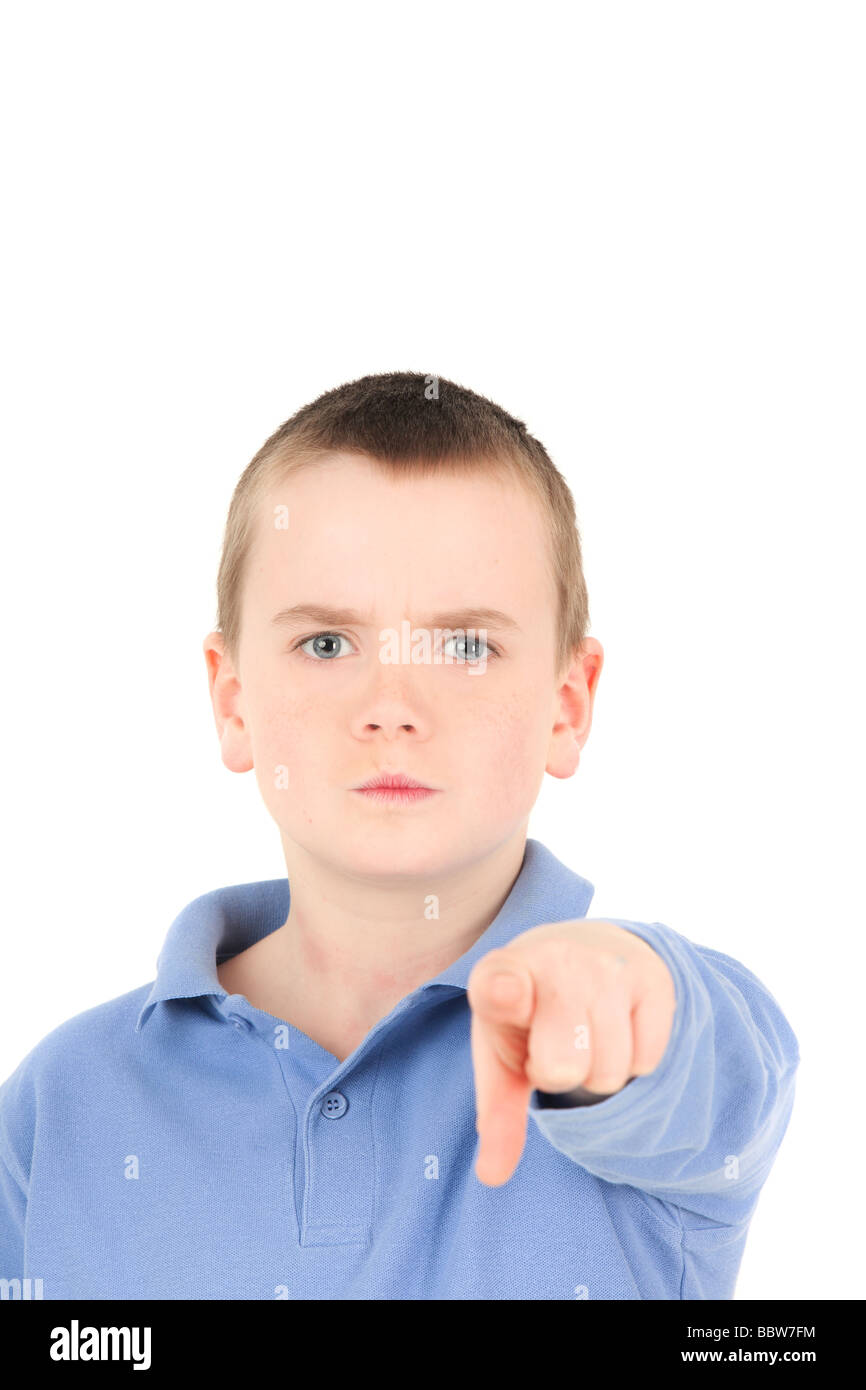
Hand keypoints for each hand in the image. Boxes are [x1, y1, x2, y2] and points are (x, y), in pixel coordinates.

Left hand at [466, 918, 675, 1185]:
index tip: (505, 994)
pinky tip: (618, 1026)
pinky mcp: (651, 977)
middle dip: (558, 1074)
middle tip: (553, 1046)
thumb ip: (497, 1113)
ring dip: (598, 1070)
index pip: (501, 986)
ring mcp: (606, 965)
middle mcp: (554, 961)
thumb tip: (491, 1177)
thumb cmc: (533, 1013)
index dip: (504, 994)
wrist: (585, 947)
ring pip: (609, 1071)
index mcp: (501, 977)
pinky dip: (634, 1058)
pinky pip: (648, 1058)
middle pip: (562, 1066)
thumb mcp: (504, 1056)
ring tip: (585, 1036)